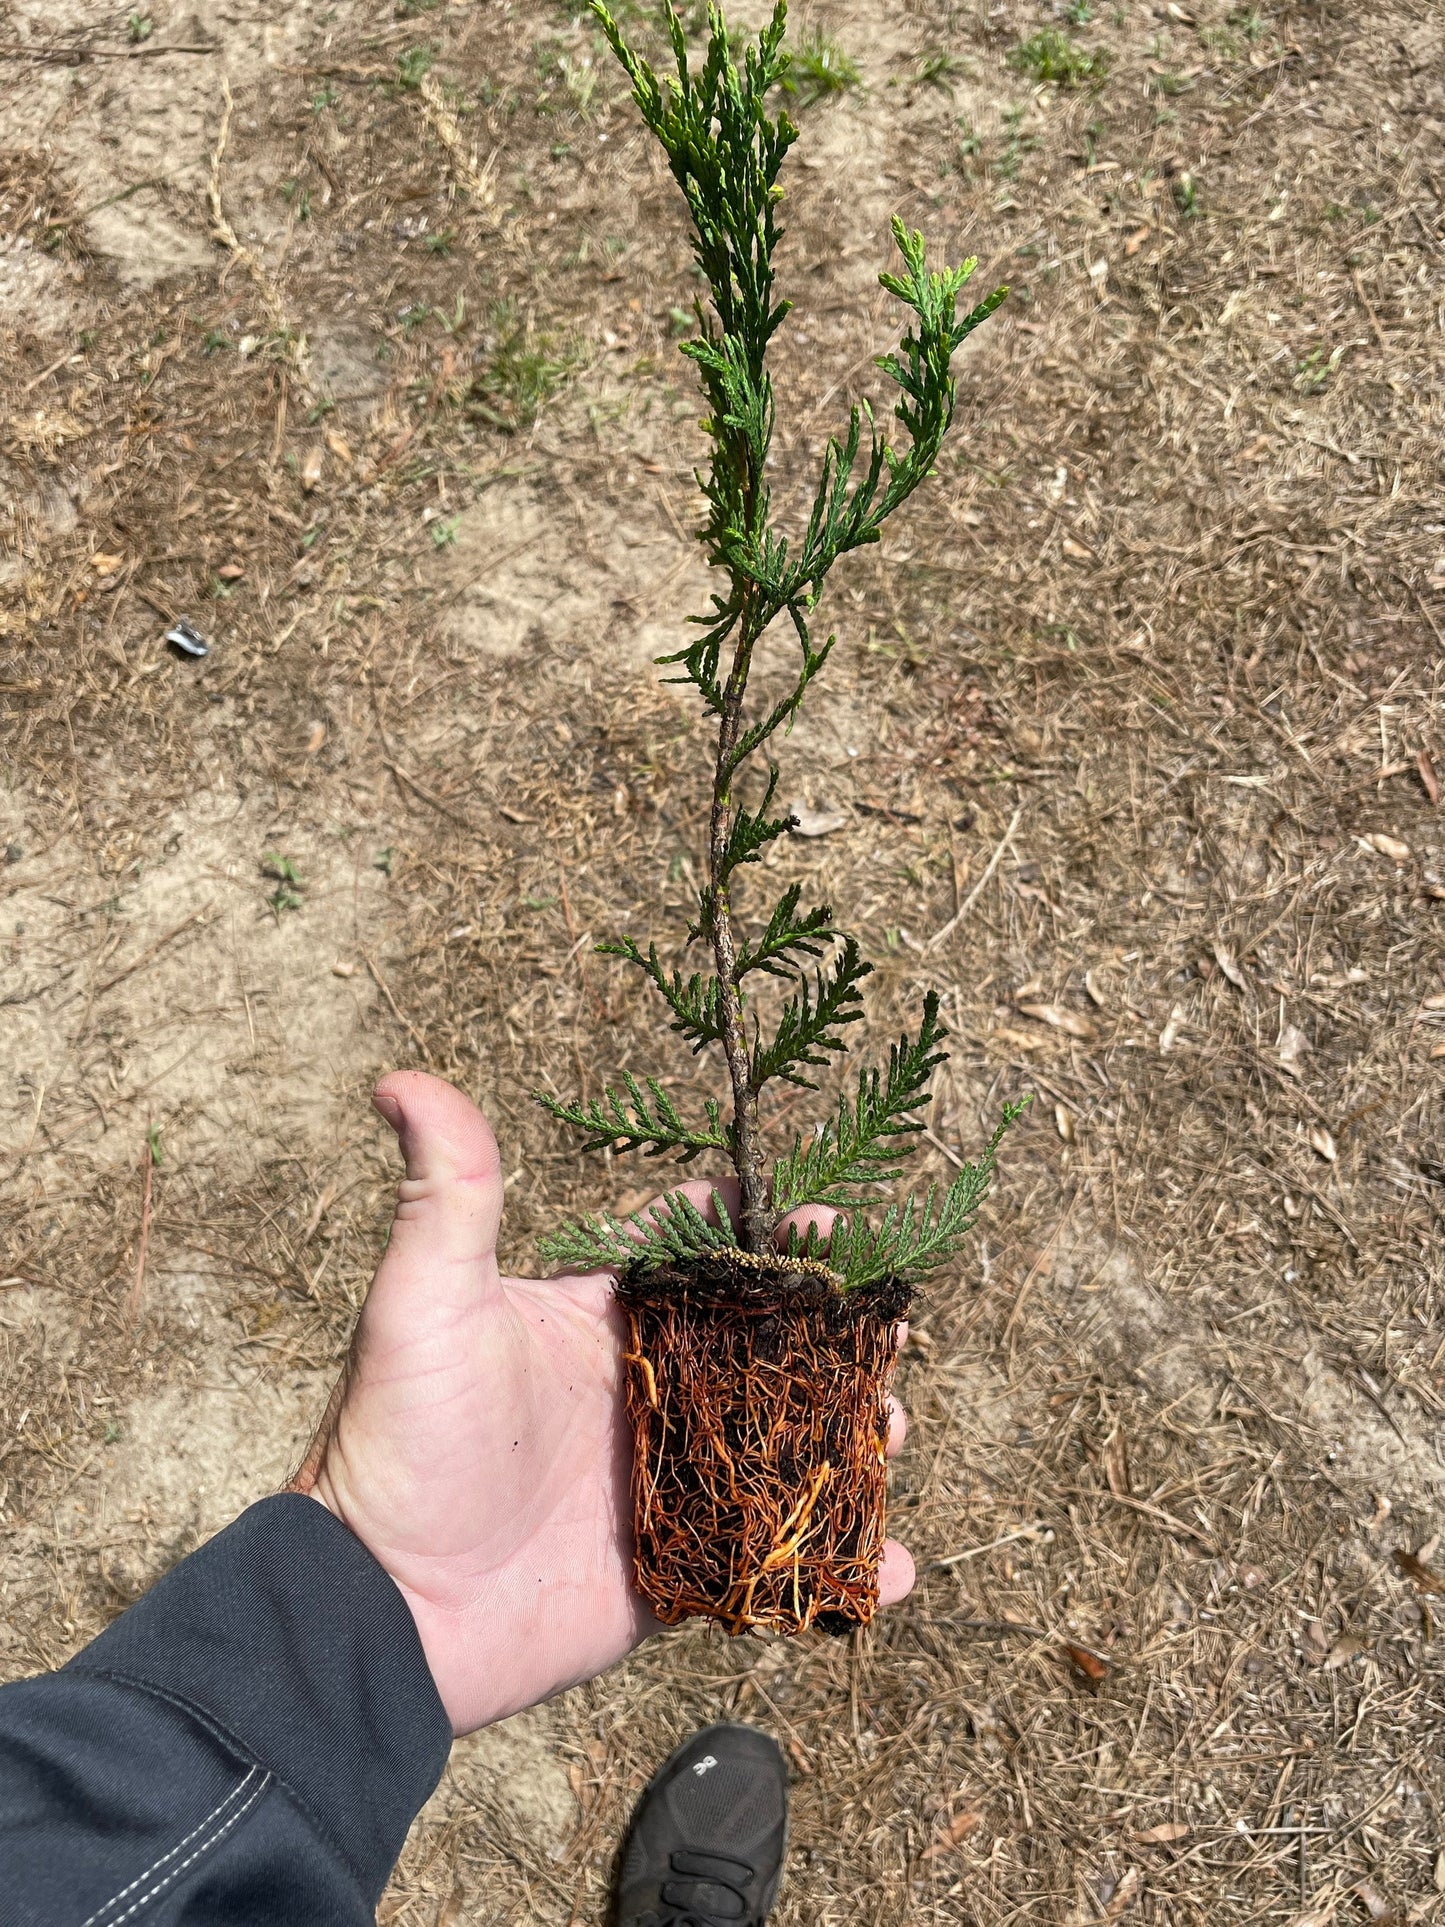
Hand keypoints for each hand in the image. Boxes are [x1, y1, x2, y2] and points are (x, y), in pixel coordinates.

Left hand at [290, 1071, 914, 1733]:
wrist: (385, 1611)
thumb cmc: (404, 1440)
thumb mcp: (427, 1301)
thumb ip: (447, 1192)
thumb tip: (398, 1078)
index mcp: (599, 1319)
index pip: (697, 1254)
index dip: (763, 1230)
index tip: (826, 1213)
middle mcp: (642, 1391)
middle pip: (765, 1345)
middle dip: (835, 1332)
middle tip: (894, 1324)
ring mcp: (667, 1482)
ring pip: (787, 1442)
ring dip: (852, 1435)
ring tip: (895, 1428)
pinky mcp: (679, 1570)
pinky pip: (775, 1561)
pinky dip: (838, 1567)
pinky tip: (891, 1567)